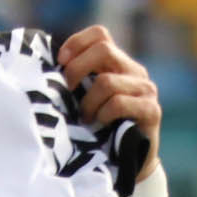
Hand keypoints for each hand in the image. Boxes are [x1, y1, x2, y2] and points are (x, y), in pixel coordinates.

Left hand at [59, 26, 162, 180]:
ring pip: (107, 81)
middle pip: (103, 49)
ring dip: (88, 103)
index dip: (76, 43)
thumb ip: (76, 81)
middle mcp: (135, 71)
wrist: (128, 162)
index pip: (100, 34)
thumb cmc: (100, 129)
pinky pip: (118, 103)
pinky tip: (99, 125)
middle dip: (76, 70)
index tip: (59, 63)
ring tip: (84, 119)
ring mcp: (146, 89)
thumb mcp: (85, 99)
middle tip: (66, 93)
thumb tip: (45, 68)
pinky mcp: (151, 110)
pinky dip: (102, 115)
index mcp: (118, 63)